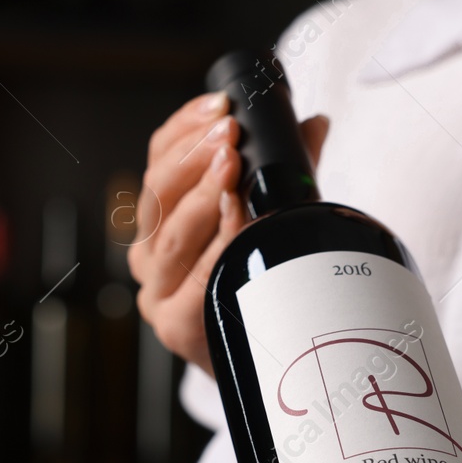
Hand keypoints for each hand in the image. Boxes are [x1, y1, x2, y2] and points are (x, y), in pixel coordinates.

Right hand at [129, 91, 328, 373]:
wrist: (263, 357)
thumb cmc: (260, 282)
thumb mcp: (270, 218)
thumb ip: (285, 172)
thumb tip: (313, 123)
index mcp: (158, 222)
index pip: (157, 163)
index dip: (183, 130)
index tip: (219, 106)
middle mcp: (148, 256)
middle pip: (158, 195)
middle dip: (194, 157)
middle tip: (230, 133)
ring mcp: (158, 292)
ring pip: (172, 234)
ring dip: (202, 195)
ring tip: (232, 166)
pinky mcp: (176, 325)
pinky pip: (198, 275)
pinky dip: (220, 243)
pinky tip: (238, 219)